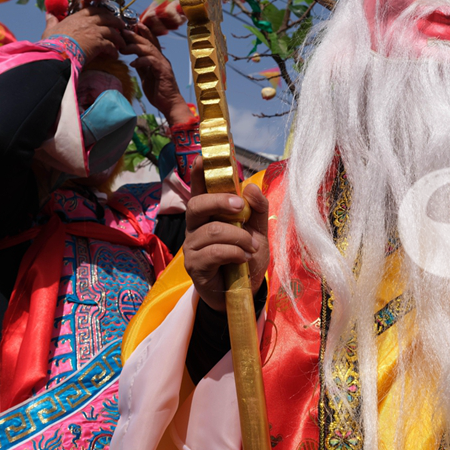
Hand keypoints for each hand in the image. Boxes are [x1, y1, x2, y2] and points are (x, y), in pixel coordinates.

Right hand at [41, 6, 129, 63]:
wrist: (58, 53)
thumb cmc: (53, 43)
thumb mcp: (50, 29)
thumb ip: (51, 21)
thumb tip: (48, 14)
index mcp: (77, 17)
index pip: (93, 10)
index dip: (103, 12)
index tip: (108, 16)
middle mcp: (88, 22)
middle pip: (108, 18)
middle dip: (117, 22)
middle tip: (122, 26)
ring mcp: (95, 32)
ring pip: (112, 32)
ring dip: (119, 38)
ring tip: (122, 43)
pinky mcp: (99, 43)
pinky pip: (111, 46)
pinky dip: (114, 51)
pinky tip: (115, 56)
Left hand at [124, 22, 190, 125]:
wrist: (170, 104)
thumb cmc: (159, 92)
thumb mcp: (147, 77)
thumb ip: (142, 67)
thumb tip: (134, 59)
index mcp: (158, 59)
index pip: (150, 42)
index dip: (142, 32)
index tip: (130, 26)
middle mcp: (162, 59)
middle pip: (149, 42)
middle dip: (136, 35)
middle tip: (123, 31)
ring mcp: (163, 64)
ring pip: (149, 49)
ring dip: (135, 46)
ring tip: (123, 48)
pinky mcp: (163, 72)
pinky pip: (151, 61)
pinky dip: (141, 60)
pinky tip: (132, 63)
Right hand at [184, 157, 269, 311]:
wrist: (244, 292)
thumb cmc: (246, 256)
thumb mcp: (258, 230)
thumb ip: (257, 208)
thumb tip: (251, 187)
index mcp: (210, 212)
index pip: (199, 187)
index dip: (198, 171)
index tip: (202, 156)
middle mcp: (195, 225)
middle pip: (198, 204)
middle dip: (221, 202)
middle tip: (240, 208)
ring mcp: (192, 245)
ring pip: (212, 231)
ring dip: (239, 237)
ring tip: (252, 247)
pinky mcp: (194, 265)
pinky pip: (213, 253)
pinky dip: (234, 253)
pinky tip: (244, 259)